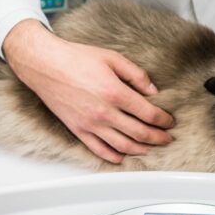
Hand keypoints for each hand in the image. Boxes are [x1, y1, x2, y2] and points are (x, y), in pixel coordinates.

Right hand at [3, 20, 173, 163]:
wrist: (45, 64)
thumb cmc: (76, 58)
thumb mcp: (112, 58)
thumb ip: (136, 75)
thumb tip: (153, 91)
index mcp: (115, 93)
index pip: (148, 114)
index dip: (163, 120)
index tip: (169, 122)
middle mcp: (104, 112)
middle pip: (139, 133)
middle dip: (158, 138)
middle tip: (167, 138)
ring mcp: (90, 124)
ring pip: (122, 146)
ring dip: (141, 149)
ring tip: (151, 148)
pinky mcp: (78, 130)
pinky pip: (99, 149)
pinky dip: (113, 156)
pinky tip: (123, 157)